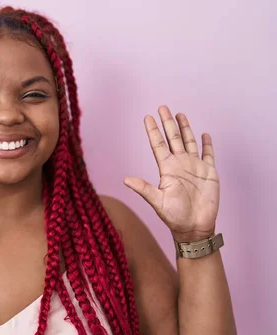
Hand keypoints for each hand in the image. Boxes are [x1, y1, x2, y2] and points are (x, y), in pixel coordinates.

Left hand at [123, 105, 219, 242]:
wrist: (194, 227)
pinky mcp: (209, 172)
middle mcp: (179, 164)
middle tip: (162, 107)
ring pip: (189, 142)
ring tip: (180, 114)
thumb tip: (125, 180)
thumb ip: (143, 188)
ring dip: (185, 128)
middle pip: (173, 138)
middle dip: (167, 123)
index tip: (147, 117)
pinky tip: (204, 134)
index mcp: (166, 169)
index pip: (158, 144)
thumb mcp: (157, 201)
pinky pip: (208, 154)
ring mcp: (194, 167)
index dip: (153, 131)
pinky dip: (207, 144)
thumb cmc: (174, 217)